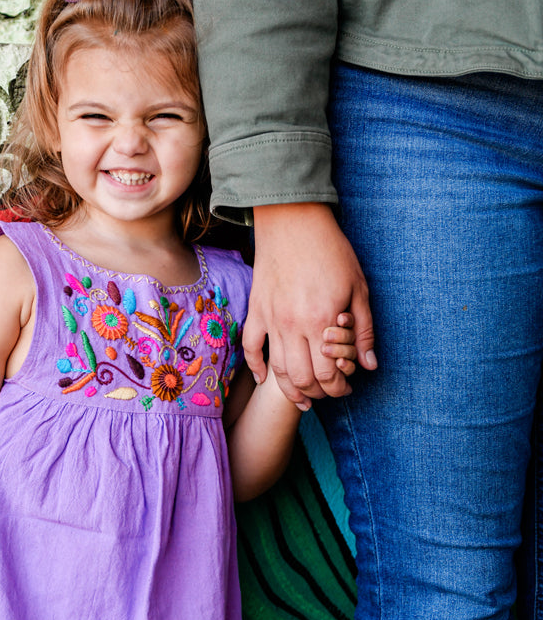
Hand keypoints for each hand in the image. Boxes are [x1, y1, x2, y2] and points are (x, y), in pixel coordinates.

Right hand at [247, 203, 375, 405]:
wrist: (293, 222)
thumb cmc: (331, 251)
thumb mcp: (358, 288)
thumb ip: (364, 330)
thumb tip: (369, 365)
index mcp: (321, 321)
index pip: (327, 373)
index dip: (338, 387)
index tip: (346, 388)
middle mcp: (292, 325)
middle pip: (301, 378)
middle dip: (318, 393)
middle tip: (329, 392)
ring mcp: (271, 319)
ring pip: (277, 370)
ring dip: (291, 389)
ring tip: (304, 398)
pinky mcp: (257, 311)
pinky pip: (251, 348)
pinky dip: (257, 367)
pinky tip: (266, 379)